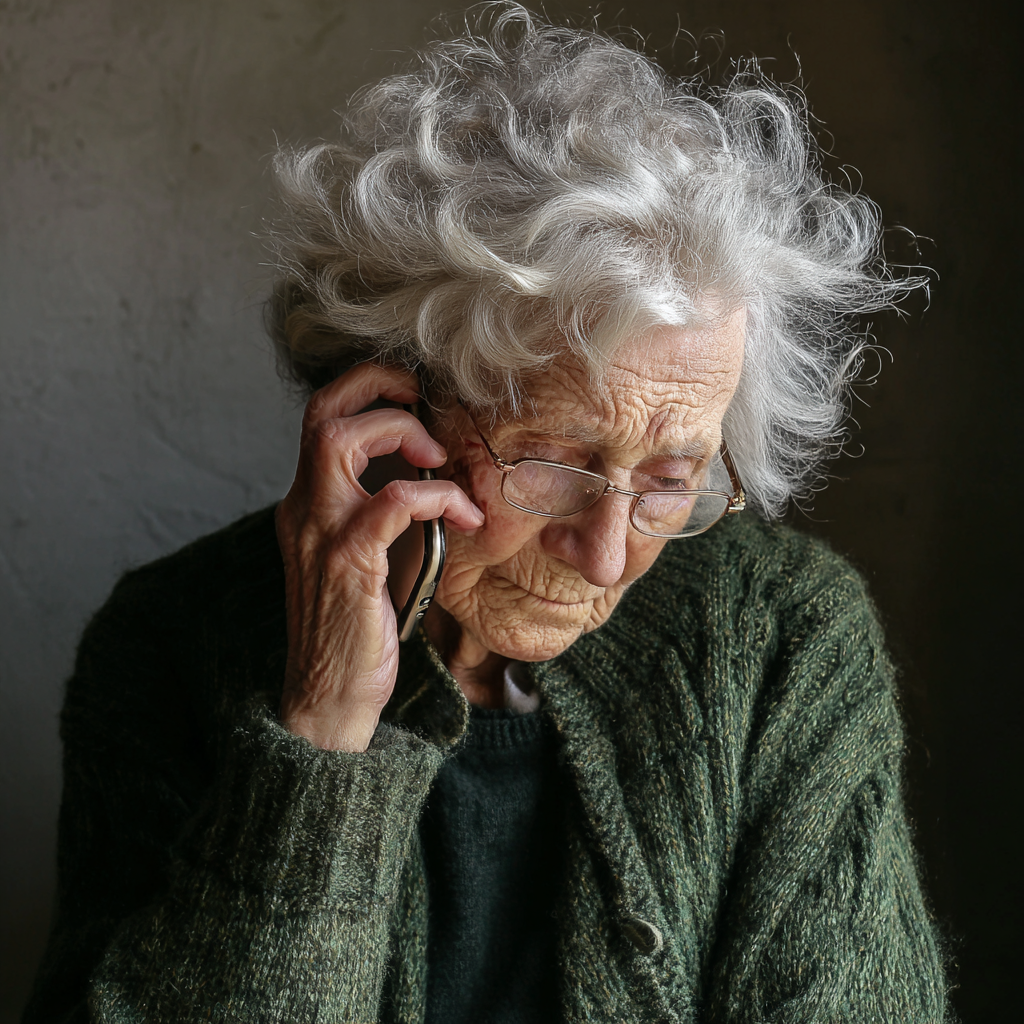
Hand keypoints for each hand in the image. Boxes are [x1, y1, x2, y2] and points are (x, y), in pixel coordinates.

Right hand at [275, 363, 483, 751]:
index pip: (321, 416)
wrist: (329, 696)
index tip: (416, 399)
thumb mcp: (368, 556)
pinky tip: (461, 516)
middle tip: (427, 408)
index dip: (367, 388)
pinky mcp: (349, 563)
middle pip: (322, 411)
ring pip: (340, 441)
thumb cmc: (359, 626)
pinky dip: (435, 495)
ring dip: (403, 432)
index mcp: (309, 502)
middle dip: (380, 387)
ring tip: (441, 461)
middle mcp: (306, 508)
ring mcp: (322, 533)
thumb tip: (436, 474)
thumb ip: (384, 512)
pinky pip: (392, 501)